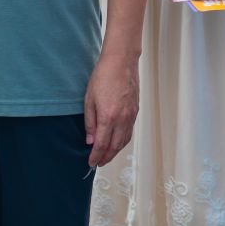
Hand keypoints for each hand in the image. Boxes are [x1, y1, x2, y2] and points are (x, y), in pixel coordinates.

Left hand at [83, 51, 139, 167]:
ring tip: (107, 156)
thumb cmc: (103, 77)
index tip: (91, 162)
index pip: (101, 144)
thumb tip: (89, 140)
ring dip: (115, 152)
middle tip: (98, 163)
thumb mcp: (89, 99)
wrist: (121, 62)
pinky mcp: (135, 111)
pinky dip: (123, 141)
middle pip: (114, 147)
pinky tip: (117, 143)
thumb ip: (89, 122)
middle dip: (106, 158)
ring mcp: (130, 116)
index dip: (96, 156)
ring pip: (124, 141)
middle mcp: (121, 119)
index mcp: (108, 116)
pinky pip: (129, 132)